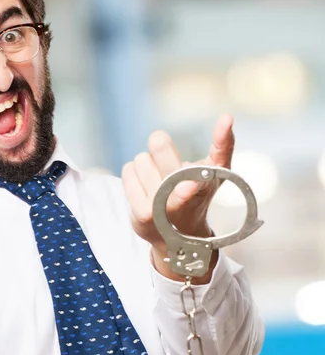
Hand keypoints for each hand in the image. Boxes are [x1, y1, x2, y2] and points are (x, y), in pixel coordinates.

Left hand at [121, 114, 234, 280]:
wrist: (180, 237)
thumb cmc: (200, 194)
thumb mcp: (217, 172)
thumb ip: (223, 144)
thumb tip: (227, 116)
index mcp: (206, 183)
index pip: (206, 169)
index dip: (199, 165)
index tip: (190, 181)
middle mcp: (183, 198)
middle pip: (160, 147)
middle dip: (160, 143)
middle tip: (161, 146)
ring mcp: (160, 209)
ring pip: (141, 158)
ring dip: (147, 163)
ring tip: (157, 177)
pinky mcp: (141, 215)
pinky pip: (128, 171)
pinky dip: (134, 172)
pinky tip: (144, 185)